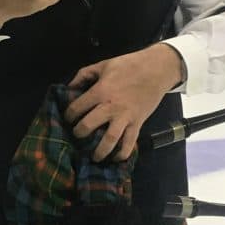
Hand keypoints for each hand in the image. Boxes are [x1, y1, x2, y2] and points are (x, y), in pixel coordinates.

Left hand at [65, 45, 183, 161]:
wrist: (156, 69)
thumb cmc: (128, 65)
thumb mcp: (103, 65)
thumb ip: (83, 75)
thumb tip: (69, 87)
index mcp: (100, 91)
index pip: (77, 107)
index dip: (68, 115)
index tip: (68, 119)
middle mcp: (110, 106)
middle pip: (88, 125)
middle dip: (79, 133)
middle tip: (77, 135)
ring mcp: (125, 117)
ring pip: (109, 139)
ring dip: (100, 151)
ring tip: (94, 157)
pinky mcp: (137, 123)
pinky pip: (130, 142)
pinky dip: (123, 153)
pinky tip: (116, 159)